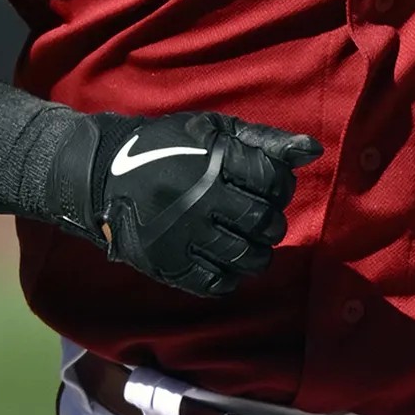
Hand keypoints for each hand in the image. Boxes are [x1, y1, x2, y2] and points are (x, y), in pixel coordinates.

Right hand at [69, 111, 321, 297]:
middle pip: (264, 223)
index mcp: (213, 161)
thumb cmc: (167, 146)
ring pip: (247, 258)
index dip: (279, 185)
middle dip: (270, 222)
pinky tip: (222, 258)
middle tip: (257, 216)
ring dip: (255, 251)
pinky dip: (230, 275)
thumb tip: (312, 150)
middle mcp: (199, 199)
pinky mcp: (167, 264)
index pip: (274, 181)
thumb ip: (263, 140)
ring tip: (243, 240)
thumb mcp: (213, 131)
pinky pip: (218, 284)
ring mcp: (183, 236)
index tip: (266, 185)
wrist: (102, 173)